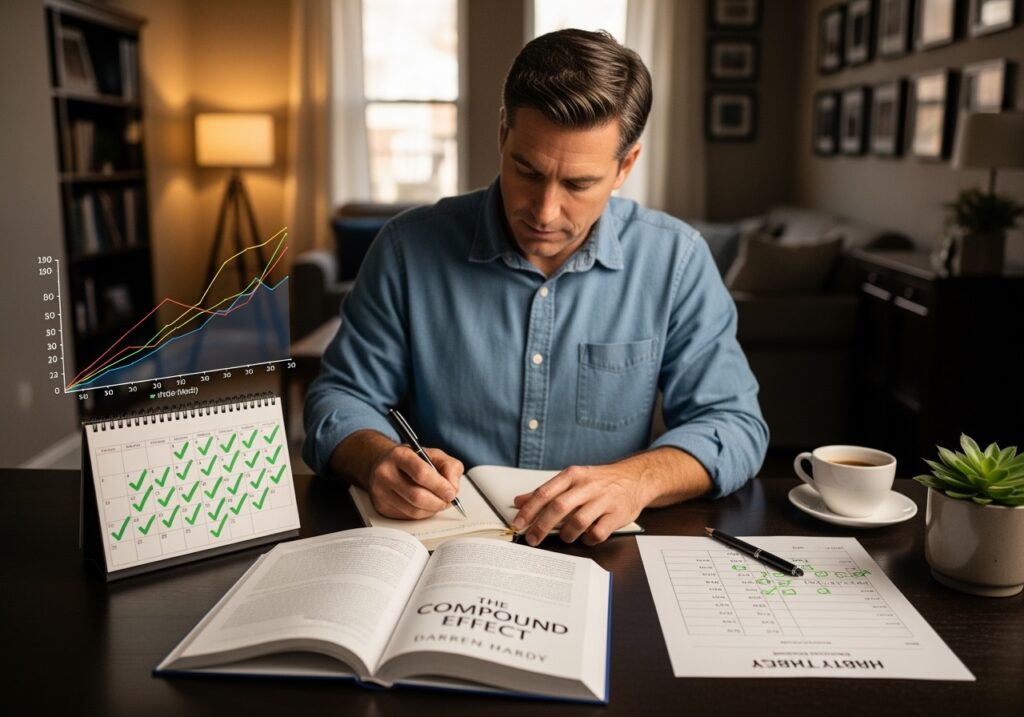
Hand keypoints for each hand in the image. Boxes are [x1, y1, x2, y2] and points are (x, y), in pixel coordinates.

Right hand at [366, 443, 463, 519]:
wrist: (384, 464)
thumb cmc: (413, 459)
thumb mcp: (434, 454)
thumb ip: (450, 467)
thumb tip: (453, 488)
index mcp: (400, 455)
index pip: (421, 473)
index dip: (440, 486)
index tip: (451, 493)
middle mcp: (386, 473)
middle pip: (417, 496)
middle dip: (438, 502)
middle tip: (448, 501)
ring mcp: (381, 492)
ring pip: (413, 510)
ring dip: (432, 510)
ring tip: (439, 503)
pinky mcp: (381, 507)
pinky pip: (408, 517)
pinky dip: (422, 514)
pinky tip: (426, 506)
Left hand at [510, 464, 645, 545]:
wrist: (635, 478)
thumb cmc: (599, 481)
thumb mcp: (572, 479)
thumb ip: (546, 491)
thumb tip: (519, 501)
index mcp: (573, 475)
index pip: (545, 493)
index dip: (529, 510)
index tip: (518, 524)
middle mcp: (587, 486)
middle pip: (559, 507)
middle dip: (541, 526)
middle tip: (532, 539)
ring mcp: (604, 500)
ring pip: (578, 522)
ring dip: (566, 534)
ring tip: (565, 537)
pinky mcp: (617, 514)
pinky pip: (598, 533)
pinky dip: (588, 540)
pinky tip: (585, 538)